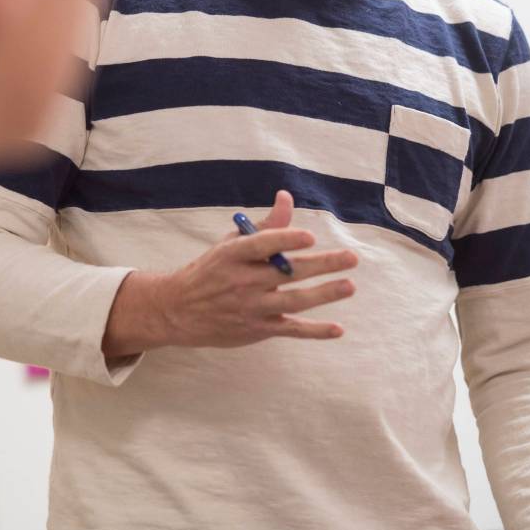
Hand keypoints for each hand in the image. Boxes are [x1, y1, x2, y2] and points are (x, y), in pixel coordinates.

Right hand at [103, 190, 357, 356]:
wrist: (179, 311)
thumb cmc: (212, 270)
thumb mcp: (231, 244)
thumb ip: (264, 225)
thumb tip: (287, 197)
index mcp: (234, 255)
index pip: (262, 245)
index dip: (285, 240)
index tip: (309, 236)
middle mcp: (243, 281)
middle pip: (288, 272)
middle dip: (322, 265)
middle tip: (351, 258)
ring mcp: (252, 307)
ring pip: (293, 302)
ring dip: (324, 294)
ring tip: (349, 286)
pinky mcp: (258, 329)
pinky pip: (291, 330)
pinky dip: (314, 331)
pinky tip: (337, 328)